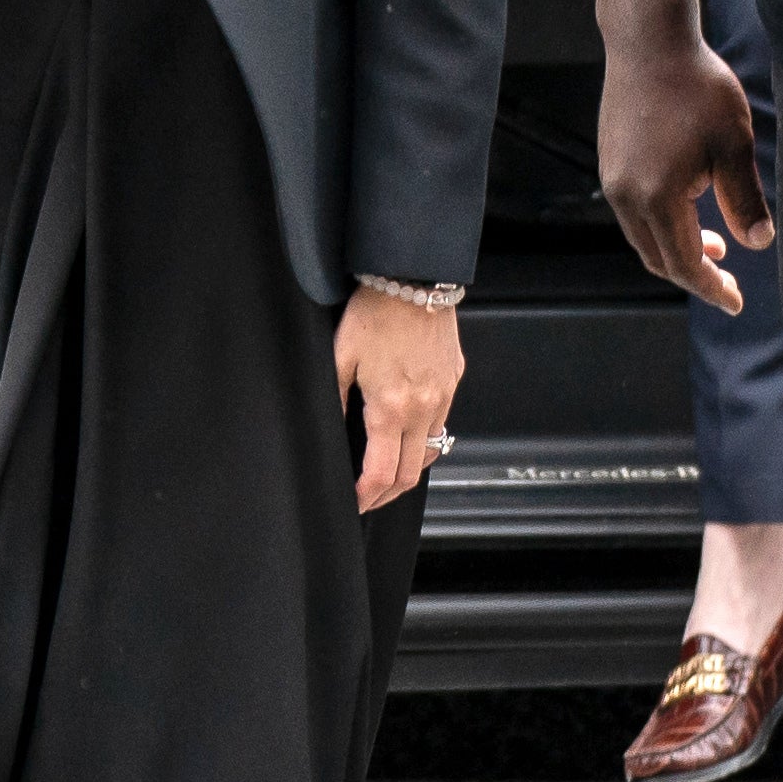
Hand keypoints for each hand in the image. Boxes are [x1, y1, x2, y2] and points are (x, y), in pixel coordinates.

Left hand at [334, 289, 463, 513]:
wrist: (413, 278)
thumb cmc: (374, 312)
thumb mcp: (340, 357)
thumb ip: (334, 401)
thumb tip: (330, 433)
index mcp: (390, 408)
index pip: (381, 473)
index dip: (366, 497)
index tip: (354, 502)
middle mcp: (423, 408)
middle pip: (409, 474)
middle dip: (387, 494)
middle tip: (367, 499)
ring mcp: (443, 395)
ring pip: (430, 451)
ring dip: (408, 470)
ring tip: (387, 473)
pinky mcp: (453, 379)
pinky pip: (441, 422)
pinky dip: (424, 438)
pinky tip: (407, 433)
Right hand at [598, 31, 771, 311]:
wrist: (649, 43)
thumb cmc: (698, 88)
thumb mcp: (734, 145)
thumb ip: (745, 199)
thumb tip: (760, 245)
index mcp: (657, 197)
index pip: (684, 264)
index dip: (711, 288)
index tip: (737, 302)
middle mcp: (626, 196)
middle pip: (657, 259)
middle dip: (694, 276)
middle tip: (729, 281)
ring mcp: (613, 180)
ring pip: (642, 238)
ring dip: (676, 250)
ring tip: (714, 245)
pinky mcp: (610, 163)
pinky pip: (633, 214)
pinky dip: (660, 227)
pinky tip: (688, 209)